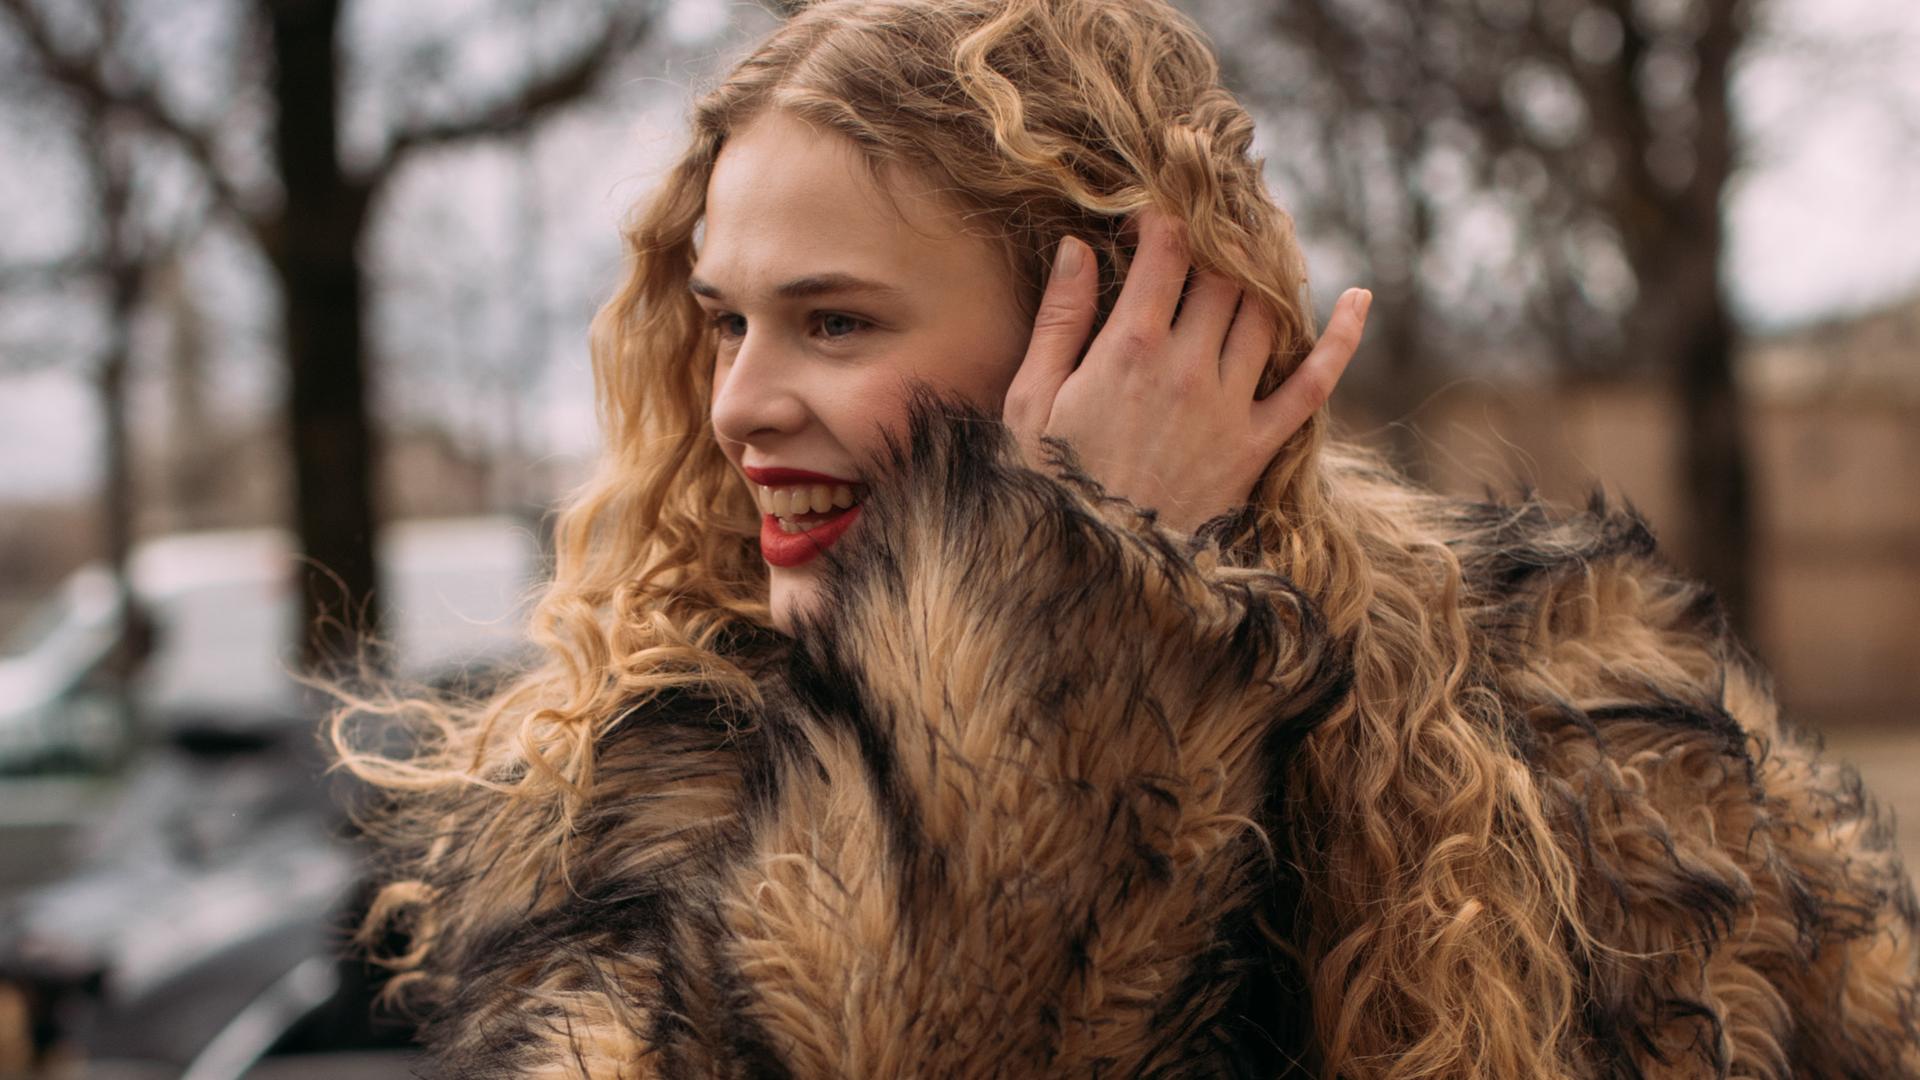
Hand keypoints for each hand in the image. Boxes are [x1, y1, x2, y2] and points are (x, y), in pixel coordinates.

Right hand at [1003, 208, 1372, 535]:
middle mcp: (1188, 368)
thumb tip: (1079, 247)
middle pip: (1223, 274)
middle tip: (1205, 234)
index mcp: (1129, 349)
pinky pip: (1315, 383)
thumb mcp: (1029, 399)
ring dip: (1263, 279)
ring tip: (1248, 263)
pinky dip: (1341, 338)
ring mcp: (1230, 407)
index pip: (1167, 251)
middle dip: (1215, 242)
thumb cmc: (1046, 481)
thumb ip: (1060, 319)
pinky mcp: (1258, 446)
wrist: (1090, 569)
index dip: (1163, 219)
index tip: (1149, 218)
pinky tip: (1358, 298)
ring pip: (1267, 313)